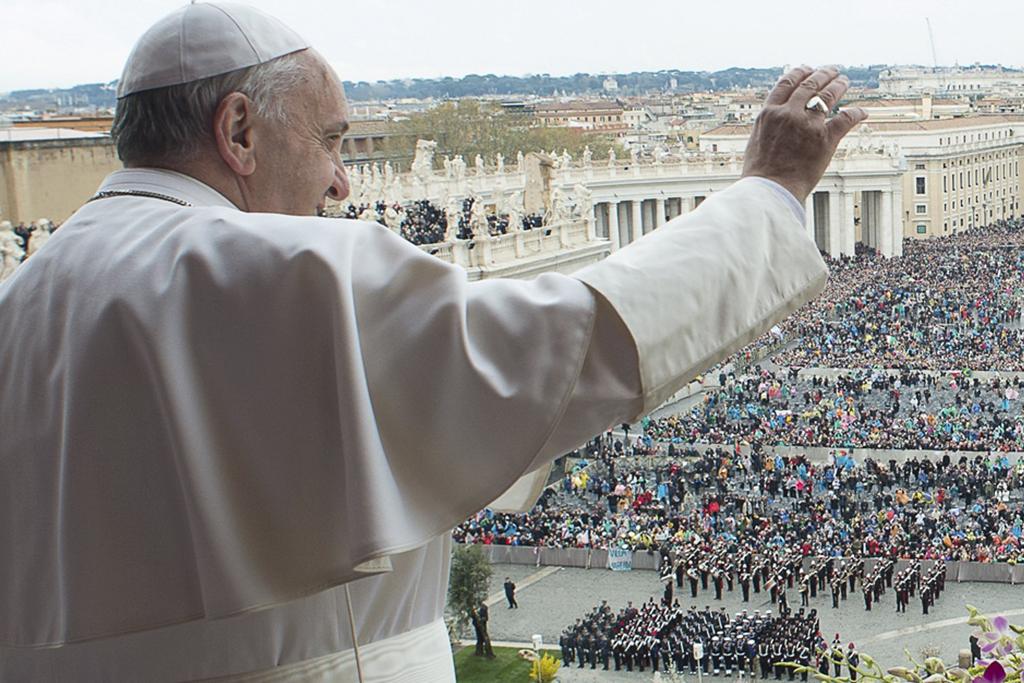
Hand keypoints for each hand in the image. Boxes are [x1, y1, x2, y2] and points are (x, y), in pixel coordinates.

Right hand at [741, 65, 867, 202]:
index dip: (799, 72)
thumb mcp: (756, 141)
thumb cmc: (759, 174)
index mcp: (769, 113)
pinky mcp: (825, 140)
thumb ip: (767, 126)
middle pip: (809, 84)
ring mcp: (807, 125)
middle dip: (823, 74)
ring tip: (844, 81)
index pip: (786, 83)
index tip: (807, 69)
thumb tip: (772, 121)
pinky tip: (862, 112)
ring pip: (828, 95)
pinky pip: (845, 119)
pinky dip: (855, 114)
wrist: (769, 192)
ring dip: (838, 85)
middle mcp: (788, 114)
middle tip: (832, 70)